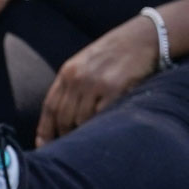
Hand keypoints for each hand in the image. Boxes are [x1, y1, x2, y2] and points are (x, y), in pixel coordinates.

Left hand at [35, 16, 159, 145]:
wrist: (143, 38)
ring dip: (84, 133)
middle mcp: (78, 78)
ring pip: (81, 120)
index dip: (45, 130)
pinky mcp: (114, 89)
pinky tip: (105, 130)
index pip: (50, 107)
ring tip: (90, 142)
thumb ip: (74, 85)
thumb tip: (64, 117)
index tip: (44, 146)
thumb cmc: (117, 53)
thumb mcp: (87, 63)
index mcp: (68, 72)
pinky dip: (101, 126)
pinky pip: (101, 116)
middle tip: (70, 151)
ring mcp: (95, 83)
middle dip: (64, 136)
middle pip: (63, 117)